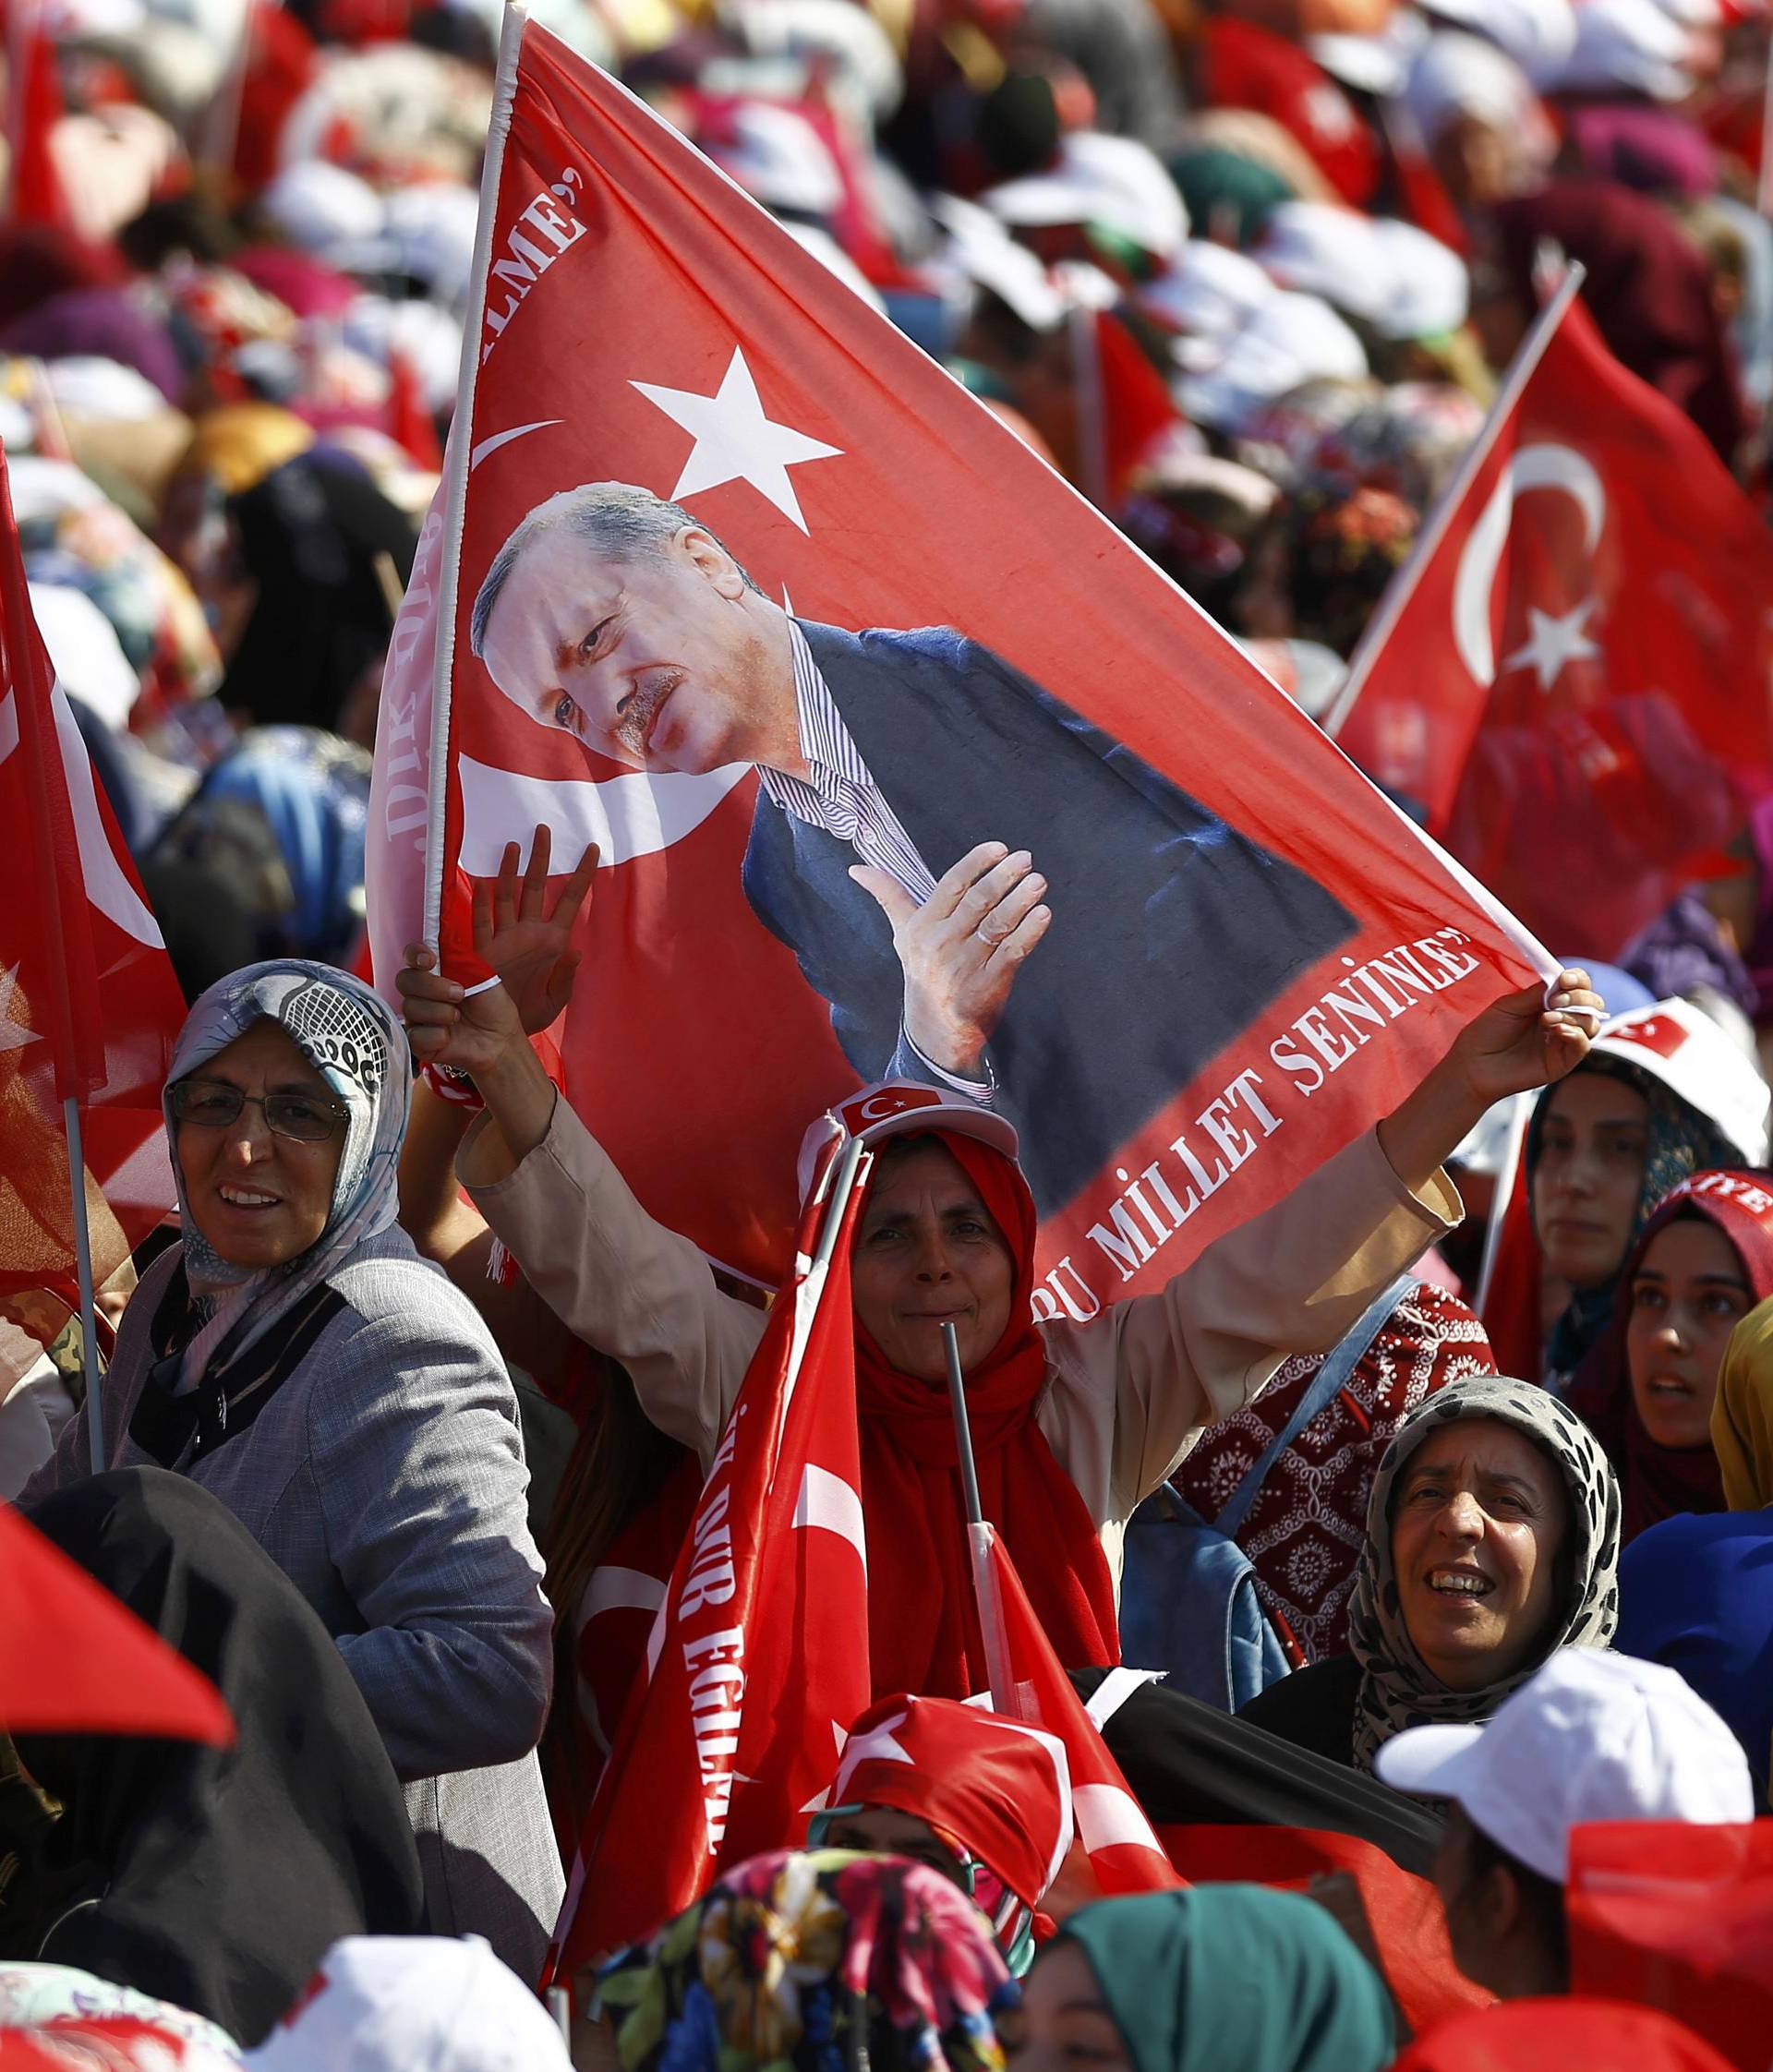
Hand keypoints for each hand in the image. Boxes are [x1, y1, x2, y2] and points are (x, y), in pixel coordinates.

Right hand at [396, 944, 527, 1077]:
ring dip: (440, 1013)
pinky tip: (450, 1037)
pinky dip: (437, 1036)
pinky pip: (415, 1035)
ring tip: (459, 1018)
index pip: (411, 956)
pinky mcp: (417, 1042)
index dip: (414, 954)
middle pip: (405, 980)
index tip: (429, 960)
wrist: (500, 1039)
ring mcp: (417, 1017)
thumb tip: (446, 930)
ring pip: (411, 1008)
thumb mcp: (479, 976)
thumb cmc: (491, 1006)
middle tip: (459, 994)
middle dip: (433, 987)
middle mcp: (421, 993)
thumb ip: (458, 958)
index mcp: (435, 973)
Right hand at [471, 825, 597, 1034]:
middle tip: (543, 828)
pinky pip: (481, 921)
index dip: (582, 875)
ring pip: (507, 895)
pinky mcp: (483, 949)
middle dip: (540, 858)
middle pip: (536, 887)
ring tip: (514, 845)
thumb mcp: (554, 1003)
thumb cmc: (528, 1017)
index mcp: (552, 942)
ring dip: (510, 870)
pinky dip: (482, 902)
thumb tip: (577, 953)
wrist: (498, 1034)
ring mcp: (505, 937)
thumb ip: (566, 979)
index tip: (594, 848)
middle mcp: (528, 932)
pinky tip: (483, 883)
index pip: (570, 901)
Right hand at [850, 841, 1051, 1077]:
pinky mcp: (989, 983)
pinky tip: (1043, 915)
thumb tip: (857, 869)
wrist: (934, 1028)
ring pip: (997, 925)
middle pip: (977, 902)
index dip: (976, 863)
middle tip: (1025, 859)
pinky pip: (1012, 952)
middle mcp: (942, 944)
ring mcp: (966, 964)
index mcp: (922, 926)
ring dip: (1020, 901)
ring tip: (1038, 882)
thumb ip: (888, 896)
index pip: (951, 885)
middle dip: (1003, 877)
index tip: (999, 847)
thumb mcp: (902, 935)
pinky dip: (1029, 933)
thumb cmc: (922, 971)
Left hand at [1445, 968, 1603, 1108]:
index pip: (1577, 985)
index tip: (1565, 979)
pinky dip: (1575, 1034)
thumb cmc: (1487, 1033)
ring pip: (1591, 1023)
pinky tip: (1558, 1030)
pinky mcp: (1563, 1061)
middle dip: (1578, 997)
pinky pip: (1583, 1045)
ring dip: (1574, 1016)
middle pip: (1591, 1002)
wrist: (1474, 1064)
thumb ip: (1537, 993)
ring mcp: (1563, 1040)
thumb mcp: (1510, 1005)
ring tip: (1547, 1018)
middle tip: (1555, 1001)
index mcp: (1549, 1002)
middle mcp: (1561, 1019)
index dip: (1577, 979)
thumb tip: (1561, 978)